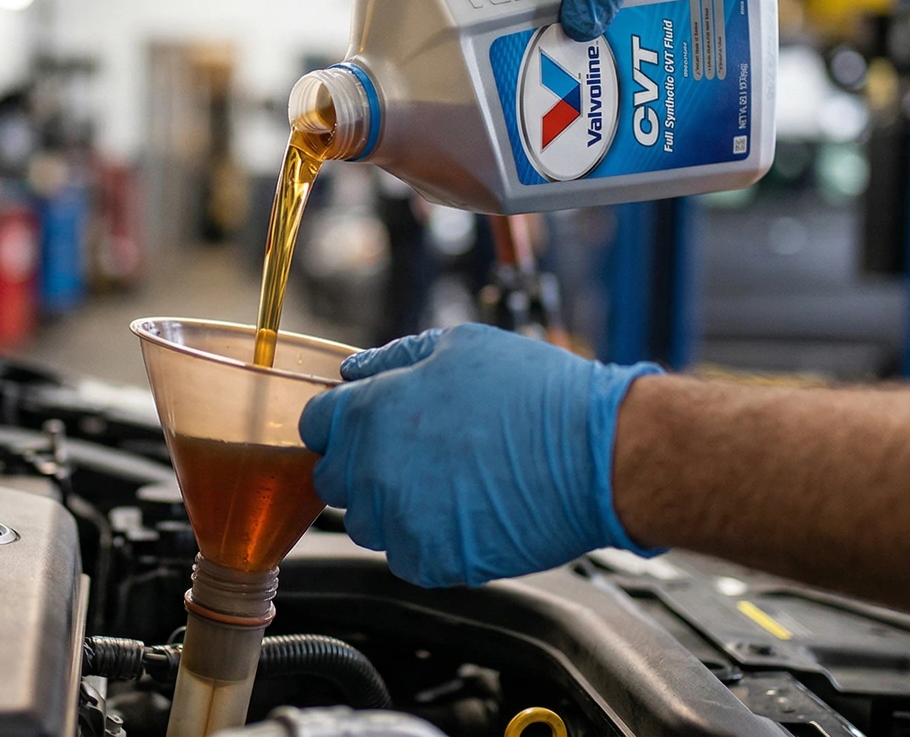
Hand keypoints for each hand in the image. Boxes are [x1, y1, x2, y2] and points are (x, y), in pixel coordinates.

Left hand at [299, 324, 661, 586]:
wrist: (594, 455)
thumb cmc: (534, 395)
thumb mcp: (459, 346)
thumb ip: (394, 359)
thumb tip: (358, 370)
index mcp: (369, 415)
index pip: (315, 425)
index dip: (341, 421)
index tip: (365, 423)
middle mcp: (372, 472)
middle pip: (334, 478)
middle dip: (362, 464)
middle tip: (414, 452)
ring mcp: (399, 523)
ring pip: (369, 522)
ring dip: (392, 505)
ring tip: (448, 481)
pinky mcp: (431, 562)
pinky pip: (408, 554)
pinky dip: (429, 538)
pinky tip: (468, 510)